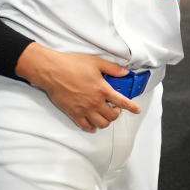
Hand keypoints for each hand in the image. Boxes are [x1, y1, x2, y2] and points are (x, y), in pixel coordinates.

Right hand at [15, 43, 141, 132]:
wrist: (52, 71)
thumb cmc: (71, 64)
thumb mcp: (95, 62)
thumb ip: (112, 69)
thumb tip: (124, 72)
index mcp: (102, 89)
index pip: (122, 101)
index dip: (132, 107)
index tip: (137, 110)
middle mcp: (95, 102)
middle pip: (112, 116)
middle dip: (117, 113)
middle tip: (115, 108)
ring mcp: (84, 109)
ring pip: (101, 124)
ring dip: (106, 121)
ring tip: (105, 115)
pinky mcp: (74, 113)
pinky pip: (86, 126)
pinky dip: (92, 128)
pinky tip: (93, 125)